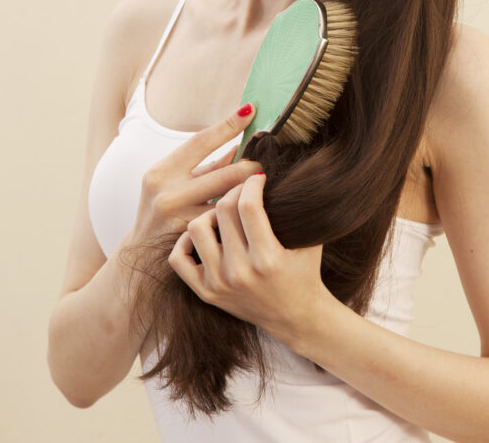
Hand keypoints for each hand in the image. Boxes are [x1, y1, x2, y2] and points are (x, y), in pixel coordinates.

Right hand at [129, 105, 262, 246]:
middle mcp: (168, 194)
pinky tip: (249, 215)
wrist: (141, 252)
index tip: (249, 111)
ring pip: (228, 203)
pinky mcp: (191, 242)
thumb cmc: (163, 206)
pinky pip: (224, 225)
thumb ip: (206, 165)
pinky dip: (237, 217)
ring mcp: (179, 221)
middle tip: (265, 163)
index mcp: (162, 172)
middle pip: (224, 175)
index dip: (228, 126)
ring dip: (246, 195)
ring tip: (259, 188)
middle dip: (250, 167)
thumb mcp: (174, 180)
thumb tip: (239, 146)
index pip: (201, 141)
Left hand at [168, 172, 327, 346]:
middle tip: (243, 188)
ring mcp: (219, 284)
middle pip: (223, 210)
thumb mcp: (310, 241)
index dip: (252, 182)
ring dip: (210, 212)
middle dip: (234, 189)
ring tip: (225, 212)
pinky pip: (179, 258)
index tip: (258, 177)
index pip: (248, 205)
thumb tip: (287, 171)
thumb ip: (299, 210)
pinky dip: (186, 241)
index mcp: (267, 258)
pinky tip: (205, 234)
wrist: (295, 317)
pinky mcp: (206, 293)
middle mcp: (239, 272)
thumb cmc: (304, 273)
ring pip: (197, 228)